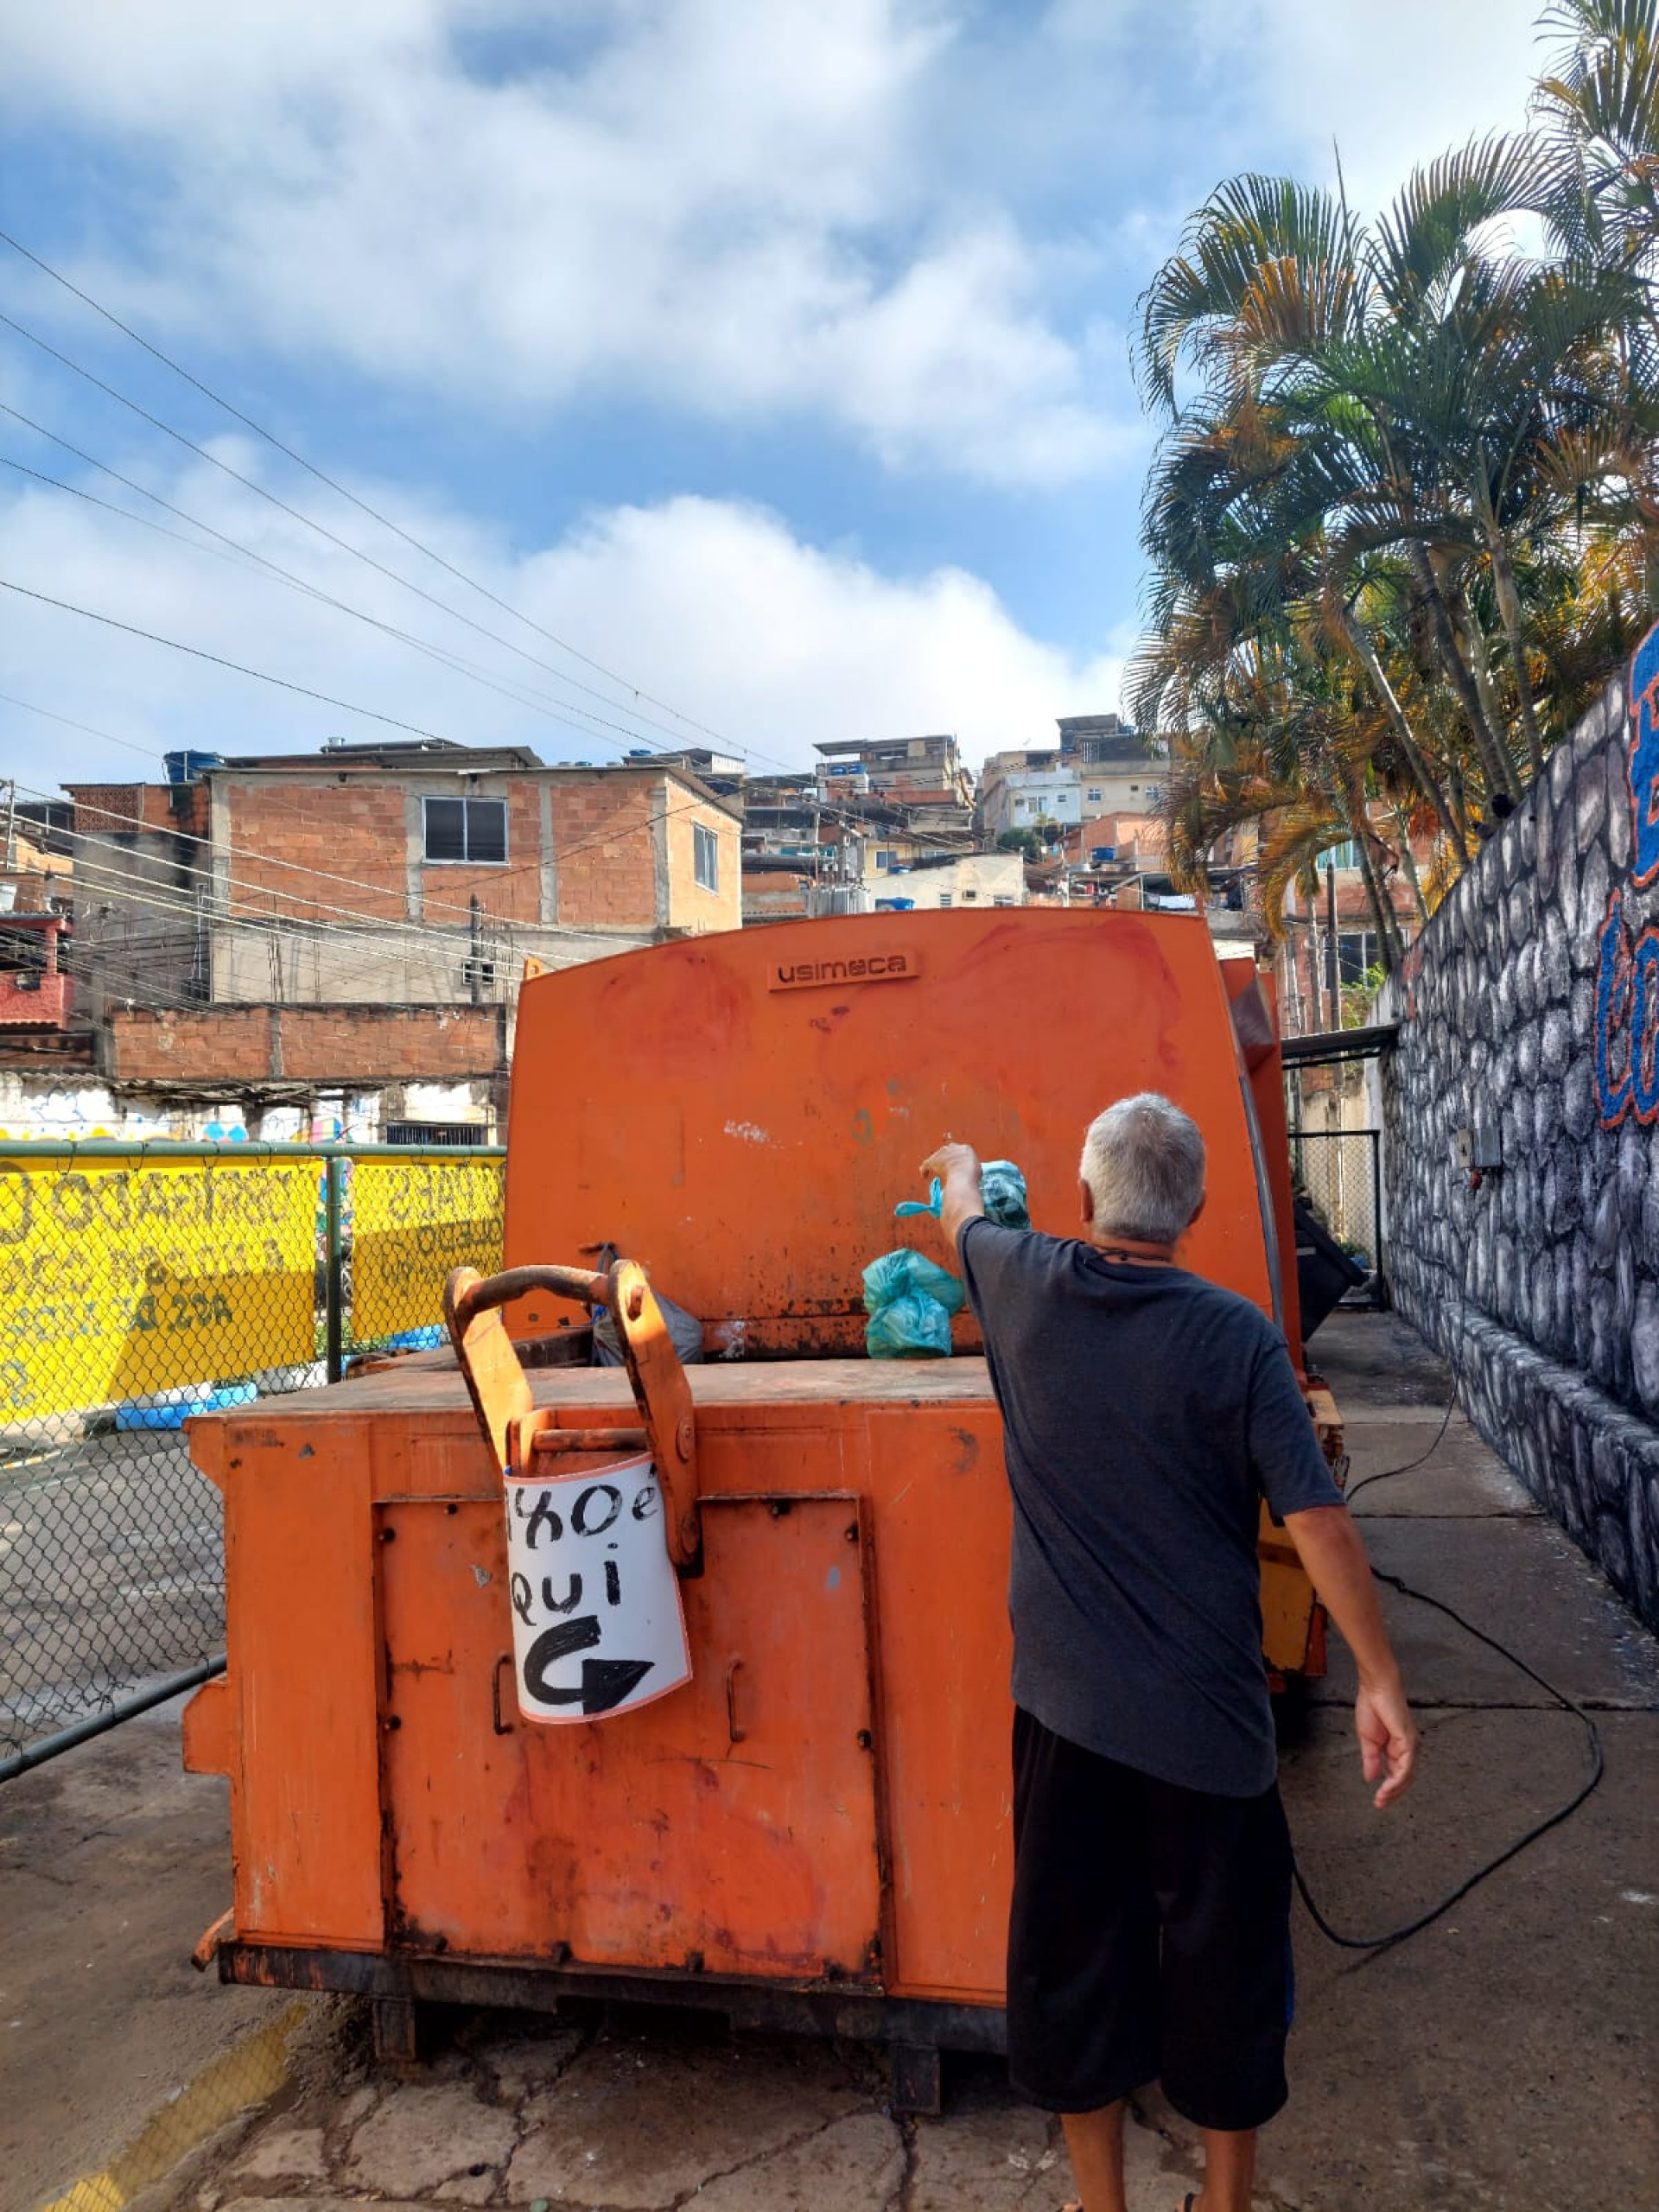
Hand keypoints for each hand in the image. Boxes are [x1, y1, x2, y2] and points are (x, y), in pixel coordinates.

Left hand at [921, 1140, 979, 1184]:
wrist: (961, 1177)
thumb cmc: (971, 1176)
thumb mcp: (977, 1170)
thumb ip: (971, 1168)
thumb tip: (970, 1174)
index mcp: (965, 1148)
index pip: (960, 1152)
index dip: (958, 1160)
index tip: (957, 1166)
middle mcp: (953, 1147)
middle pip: (947, 1152)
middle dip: (946, 1160)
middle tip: (947, 1169)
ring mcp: (942, 1153)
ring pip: (936, 1157)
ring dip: (936, 1164)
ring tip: (936, 1173)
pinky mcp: (932, 1160)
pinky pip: (926, 1164)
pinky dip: (925, 1170)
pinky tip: (925, 1176)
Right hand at [1355, 1676, 1418, 1808]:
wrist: (1375, 1687)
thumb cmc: (1372, 1707)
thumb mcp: (1367, 1740)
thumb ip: (1371, 1760)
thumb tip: (1371, 1778)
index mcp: (1398, 1748)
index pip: (1397, 1774)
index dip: (1388, 1788)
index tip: (1377, 1801)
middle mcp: (1408, 1749)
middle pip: (1405, 1779)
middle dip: (1393, 1794)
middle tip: (1380, 1805)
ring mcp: (1410, 1745)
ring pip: (1407, 1776)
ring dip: (1394, 1790)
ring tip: (1382, 1799)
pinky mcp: (1408, 1741)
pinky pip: (1406, 1767)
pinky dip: (1397, 1780)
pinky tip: (1386, 1788)